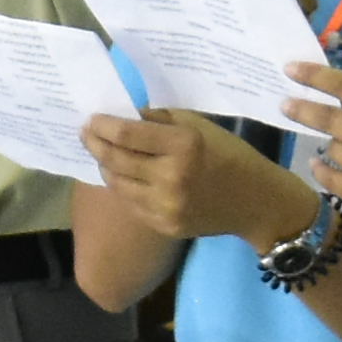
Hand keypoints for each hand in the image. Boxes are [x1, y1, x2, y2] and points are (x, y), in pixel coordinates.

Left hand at [84, 106, 316, 248]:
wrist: (255, 201)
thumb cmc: (229, 154)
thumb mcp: (199, 125)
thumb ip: (161, 119)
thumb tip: (125, 115)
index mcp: (183, 145)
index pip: (127, 135)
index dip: (103, 126)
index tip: (91, 119)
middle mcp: (171, 177)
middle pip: (115, 160)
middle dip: (95, 144)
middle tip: (86, 134)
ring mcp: (166, 206)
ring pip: (118, 184)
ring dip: (106, 166)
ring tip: (103, 154)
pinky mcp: (165, 226)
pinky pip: (131, 203)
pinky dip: (123, 187)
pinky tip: (124, 176)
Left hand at [290, 69, 341, 236]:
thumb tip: (338, 98)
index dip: (314, 77)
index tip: (290, 69)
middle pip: (329, 120)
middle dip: (302, 109)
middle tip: (285, 103)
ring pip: (332, 148)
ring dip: (331, 142)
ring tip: (336, 140)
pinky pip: (332, 180)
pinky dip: (323, 169)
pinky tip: (320, 162)